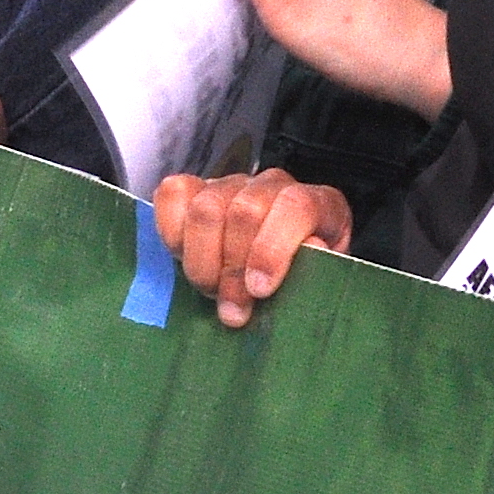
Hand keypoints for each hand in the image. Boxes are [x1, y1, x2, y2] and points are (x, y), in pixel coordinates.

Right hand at [151, 167, 353, 328]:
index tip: (259, 290)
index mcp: (318, 204)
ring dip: (202, 261)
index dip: (273, 249)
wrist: (279, 268)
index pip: (295, 206)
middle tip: (232, 309)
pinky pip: (173, 193)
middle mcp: (273, 186)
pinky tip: (184, 259)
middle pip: (244, 212)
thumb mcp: (322, 284)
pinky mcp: (197, 189)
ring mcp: (232, 185)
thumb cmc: (301, 281)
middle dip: (233, 270)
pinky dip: (172, 231)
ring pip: (206, 208)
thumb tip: (311, 251)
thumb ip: (320, 271)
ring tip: (211, 290)